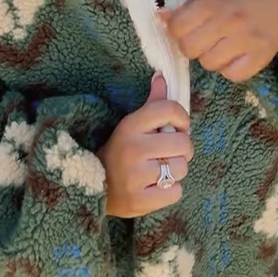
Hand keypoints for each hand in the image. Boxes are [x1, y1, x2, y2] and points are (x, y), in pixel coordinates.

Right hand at [96, 73, 193, 218]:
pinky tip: (156, 188)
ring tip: (161, 171)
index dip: (182, 119)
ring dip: (176, 171)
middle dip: (183, 150)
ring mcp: (135, 177)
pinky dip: (171, 191)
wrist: (94, 189)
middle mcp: (132, 149)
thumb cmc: (120, 152)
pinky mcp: (139, 201)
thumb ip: (152, 103)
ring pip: (181, 169)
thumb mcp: (131, 126)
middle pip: (184, 144)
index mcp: (130, 126)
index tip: (177, 128)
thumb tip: (162, 75)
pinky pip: (176, 192)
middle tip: (170, 153)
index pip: (170, 110)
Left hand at [160, 0, 277, 83]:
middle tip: (205, 40)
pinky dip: (230, 70)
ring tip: (224, 46)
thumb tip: (160, 18)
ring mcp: (246, 40)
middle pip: (189, 49)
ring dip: (212, 58)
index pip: (178, 27)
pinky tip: (237, 56)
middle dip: (192, 47)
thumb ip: (190, 7)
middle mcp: (229, 21)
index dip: (178, 31)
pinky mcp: (261, 57)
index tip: (187, 29)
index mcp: (215, 2)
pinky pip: (232, 75)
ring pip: (209, 64)